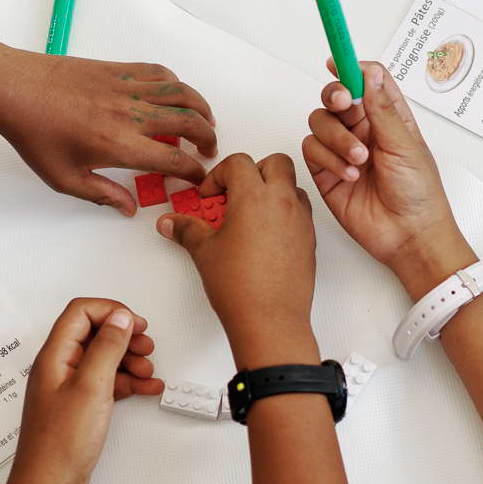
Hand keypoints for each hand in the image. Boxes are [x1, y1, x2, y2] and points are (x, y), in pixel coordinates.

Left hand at [0, 52, 217, 215]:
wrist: (14, 89)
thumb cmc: (33, 132)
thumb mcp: (64, 178)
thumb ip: (101, 194)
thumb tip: (128, 207)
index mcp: (120, 145)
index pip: (174, 159)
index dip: (193, 171)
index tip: (198, 177)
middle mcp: (130, 114)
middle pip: (188, 123)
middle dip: (207, 138)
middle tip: (208, 150)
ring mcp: (126, 87)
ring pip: (181, 93)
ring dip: (201, 107)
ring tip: (206, 120)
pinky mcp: (117, 69)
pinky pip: (159, 73)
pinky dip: (176, 83)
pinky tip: (176, 94)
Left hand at [11, 298, 161, 483]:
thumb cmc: (60, 443)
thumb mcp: (91, 386)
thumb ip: (107, 347)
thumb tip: (119, 319)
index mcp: (54, 355)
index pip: (81, 313)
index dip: (111, 312)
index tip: (136, 324)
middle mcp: (59, 367)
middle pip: (94, 334)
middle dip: (124, 336)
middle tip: (146, 347)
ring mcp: (69, 388)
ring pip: (103, 359)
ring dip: (129, 360)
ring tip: (148, 373)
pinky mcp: (79, 407)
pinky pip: (106, 383)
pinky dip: (127, 382)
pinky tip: (145, 389)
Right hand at [157, 153, 318, 367]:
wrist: (270, 321)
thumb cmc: (241, 288)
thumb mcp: (204, 252)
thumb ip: (187, 230)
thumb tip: (172, 223)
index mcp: (254, 197)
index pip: (239, 163)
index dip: (219, 175)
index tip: (209, 195)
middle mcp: (283, 203)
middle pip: (276, 162)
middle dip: (254, 170)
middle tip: (235, 192)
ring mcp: (300, 221)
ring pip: (293, 186)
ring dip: (273, 190)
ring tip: (250, 214)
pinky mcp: (309, 240)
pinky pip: (301, 212)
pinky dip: (285, 212)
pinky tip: (264, 235)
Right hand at [302, 61, 474, 297]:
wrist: (408, 236)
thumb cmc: (420, 194)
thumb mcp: (406, 144)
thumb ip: (382, 108)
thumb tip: (370, 72)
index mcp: (388, 117)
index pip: (366, 81)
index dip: (350, 67)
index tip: (338, 63)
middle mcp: (363, 130)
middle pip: (336, 97)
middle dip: (336, 96)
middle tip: (345, 103)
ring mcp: (343, 150)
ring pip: (320, 121)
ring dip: (337, 137)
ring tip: (360, 159)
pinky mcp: (326, 172)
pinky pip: (312, 150)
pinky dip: (328, 158)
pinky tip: (349, 174)